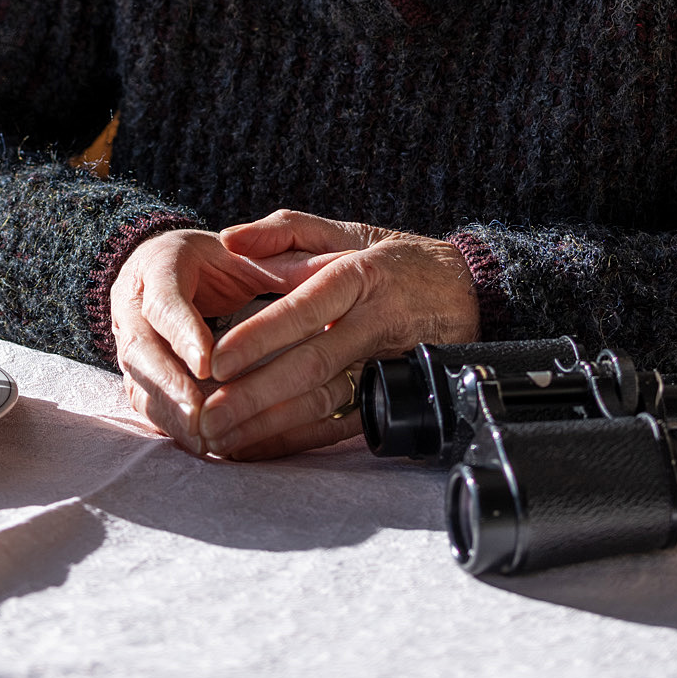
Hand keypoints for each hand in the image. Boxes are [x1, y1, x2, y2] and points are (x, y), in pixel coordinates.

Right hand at [108, 228, 287, 452]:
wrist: (165, 268)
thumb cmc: (213, 260)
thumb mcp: (243, 254)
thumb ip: (281, 263)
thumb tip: (334, 266)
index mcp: (159, 266)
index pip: (165, 300)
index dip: (184, 333)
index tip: (209, 364)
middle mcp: (134, 304)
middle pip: (140, 347)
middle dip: (169, 384)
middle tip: (199, 414)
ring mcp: (127, 339)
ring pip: (137, 380)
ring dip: (168, 411)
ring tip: (200, 437)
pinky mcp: (135, 370)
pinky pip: (143, 400)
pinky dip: (168, 423)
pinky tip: (194, 442)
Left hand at [197, 210, 479, 460]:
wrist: (468, 290)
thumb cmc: (395, 258)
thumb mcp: (345, 231)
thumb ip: (284, 231)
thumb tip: (229, 238)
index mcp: (359, 275)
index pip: (305, 309)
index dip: (261, 337)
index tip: (217, 360)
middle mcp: (374, 320)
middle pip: (313, 363)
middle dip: (257, 394)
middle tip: (208, 415)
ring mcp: (388, 362)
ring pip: (327, 399)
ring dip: (272, 424)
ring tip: (222, 438)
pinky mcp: (396, 393)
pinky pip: (345, 424)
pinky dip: (301, 439)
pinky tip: (261, 446)